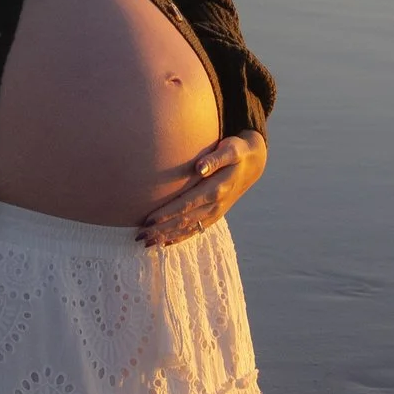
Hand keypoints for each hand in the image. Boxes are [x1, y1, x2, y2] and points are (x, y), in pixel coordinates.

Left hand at [138, 126, 265, 249]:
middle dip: (161, 229)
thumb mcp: (231, 149)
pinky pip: (195, 230)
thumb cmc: (237, 152)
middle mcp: (215, 205)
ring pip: (188, 228)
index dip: (167, 213)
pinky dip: (179, 238)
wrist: (253, 164)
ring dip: (167, 237)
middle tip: (140, 236)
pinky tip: (164, 243)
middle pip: (184, 220)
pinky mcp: (214, 215)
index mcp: (217, 189)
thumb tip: (199, 168)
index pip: (186, 204)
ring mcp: (215, 212)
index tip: (148, 219)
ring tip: (146, 243)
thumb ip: (215, 159)